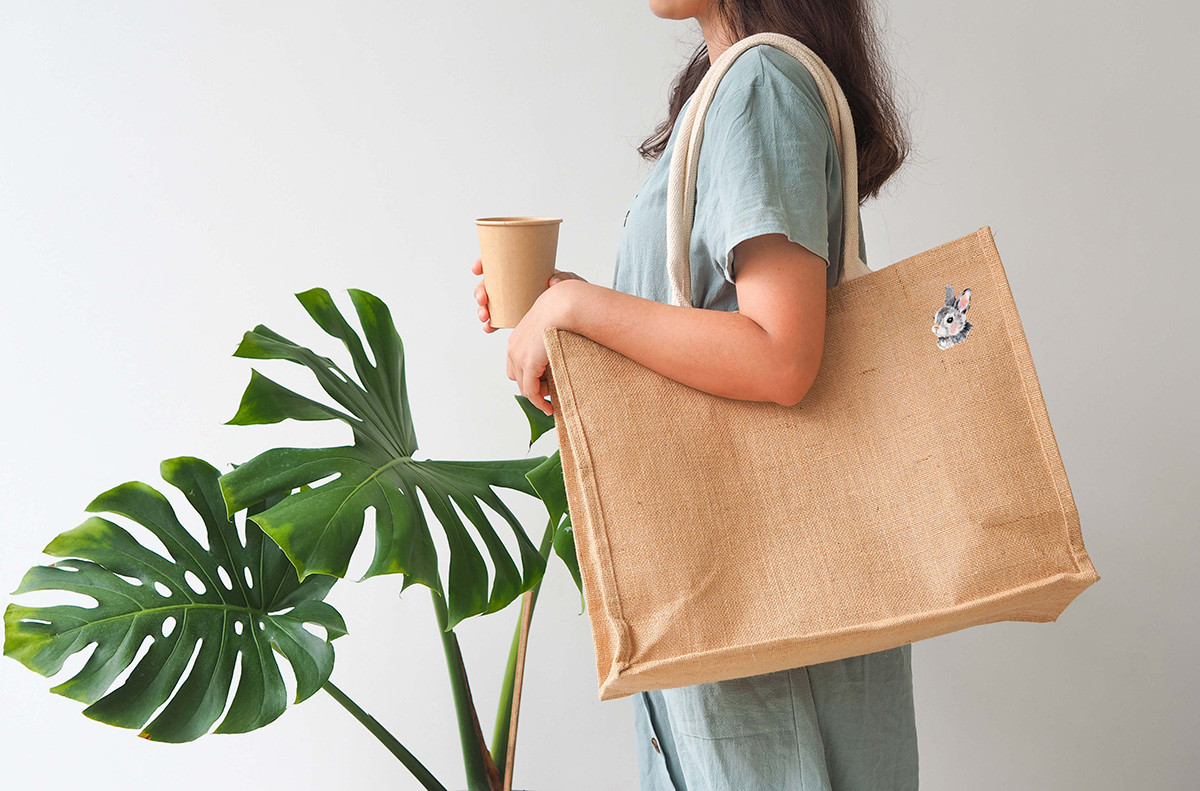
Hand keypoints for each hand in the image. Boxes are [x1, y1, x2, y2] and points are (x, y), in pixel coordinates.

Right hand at [471, 257, 586, 332]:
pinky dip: (490, 324)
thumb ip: (565, 278)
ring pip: (489, 303)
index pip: (498, 262)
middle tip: (483, 299)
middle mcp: (514, 286)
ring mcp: (512, 302)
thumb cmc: (572, 293)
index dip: (483, 263)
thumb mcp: (570, 280)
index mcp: (523, 270)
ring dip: (482, 309)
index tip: (477, 269)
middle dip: (480, 291)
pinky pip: (497, 320)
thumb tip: (552, 281)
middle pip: (489, 284)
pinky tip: (489, 327)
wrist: (576, 313)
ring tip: (485, 316)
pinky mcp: (514, 318)